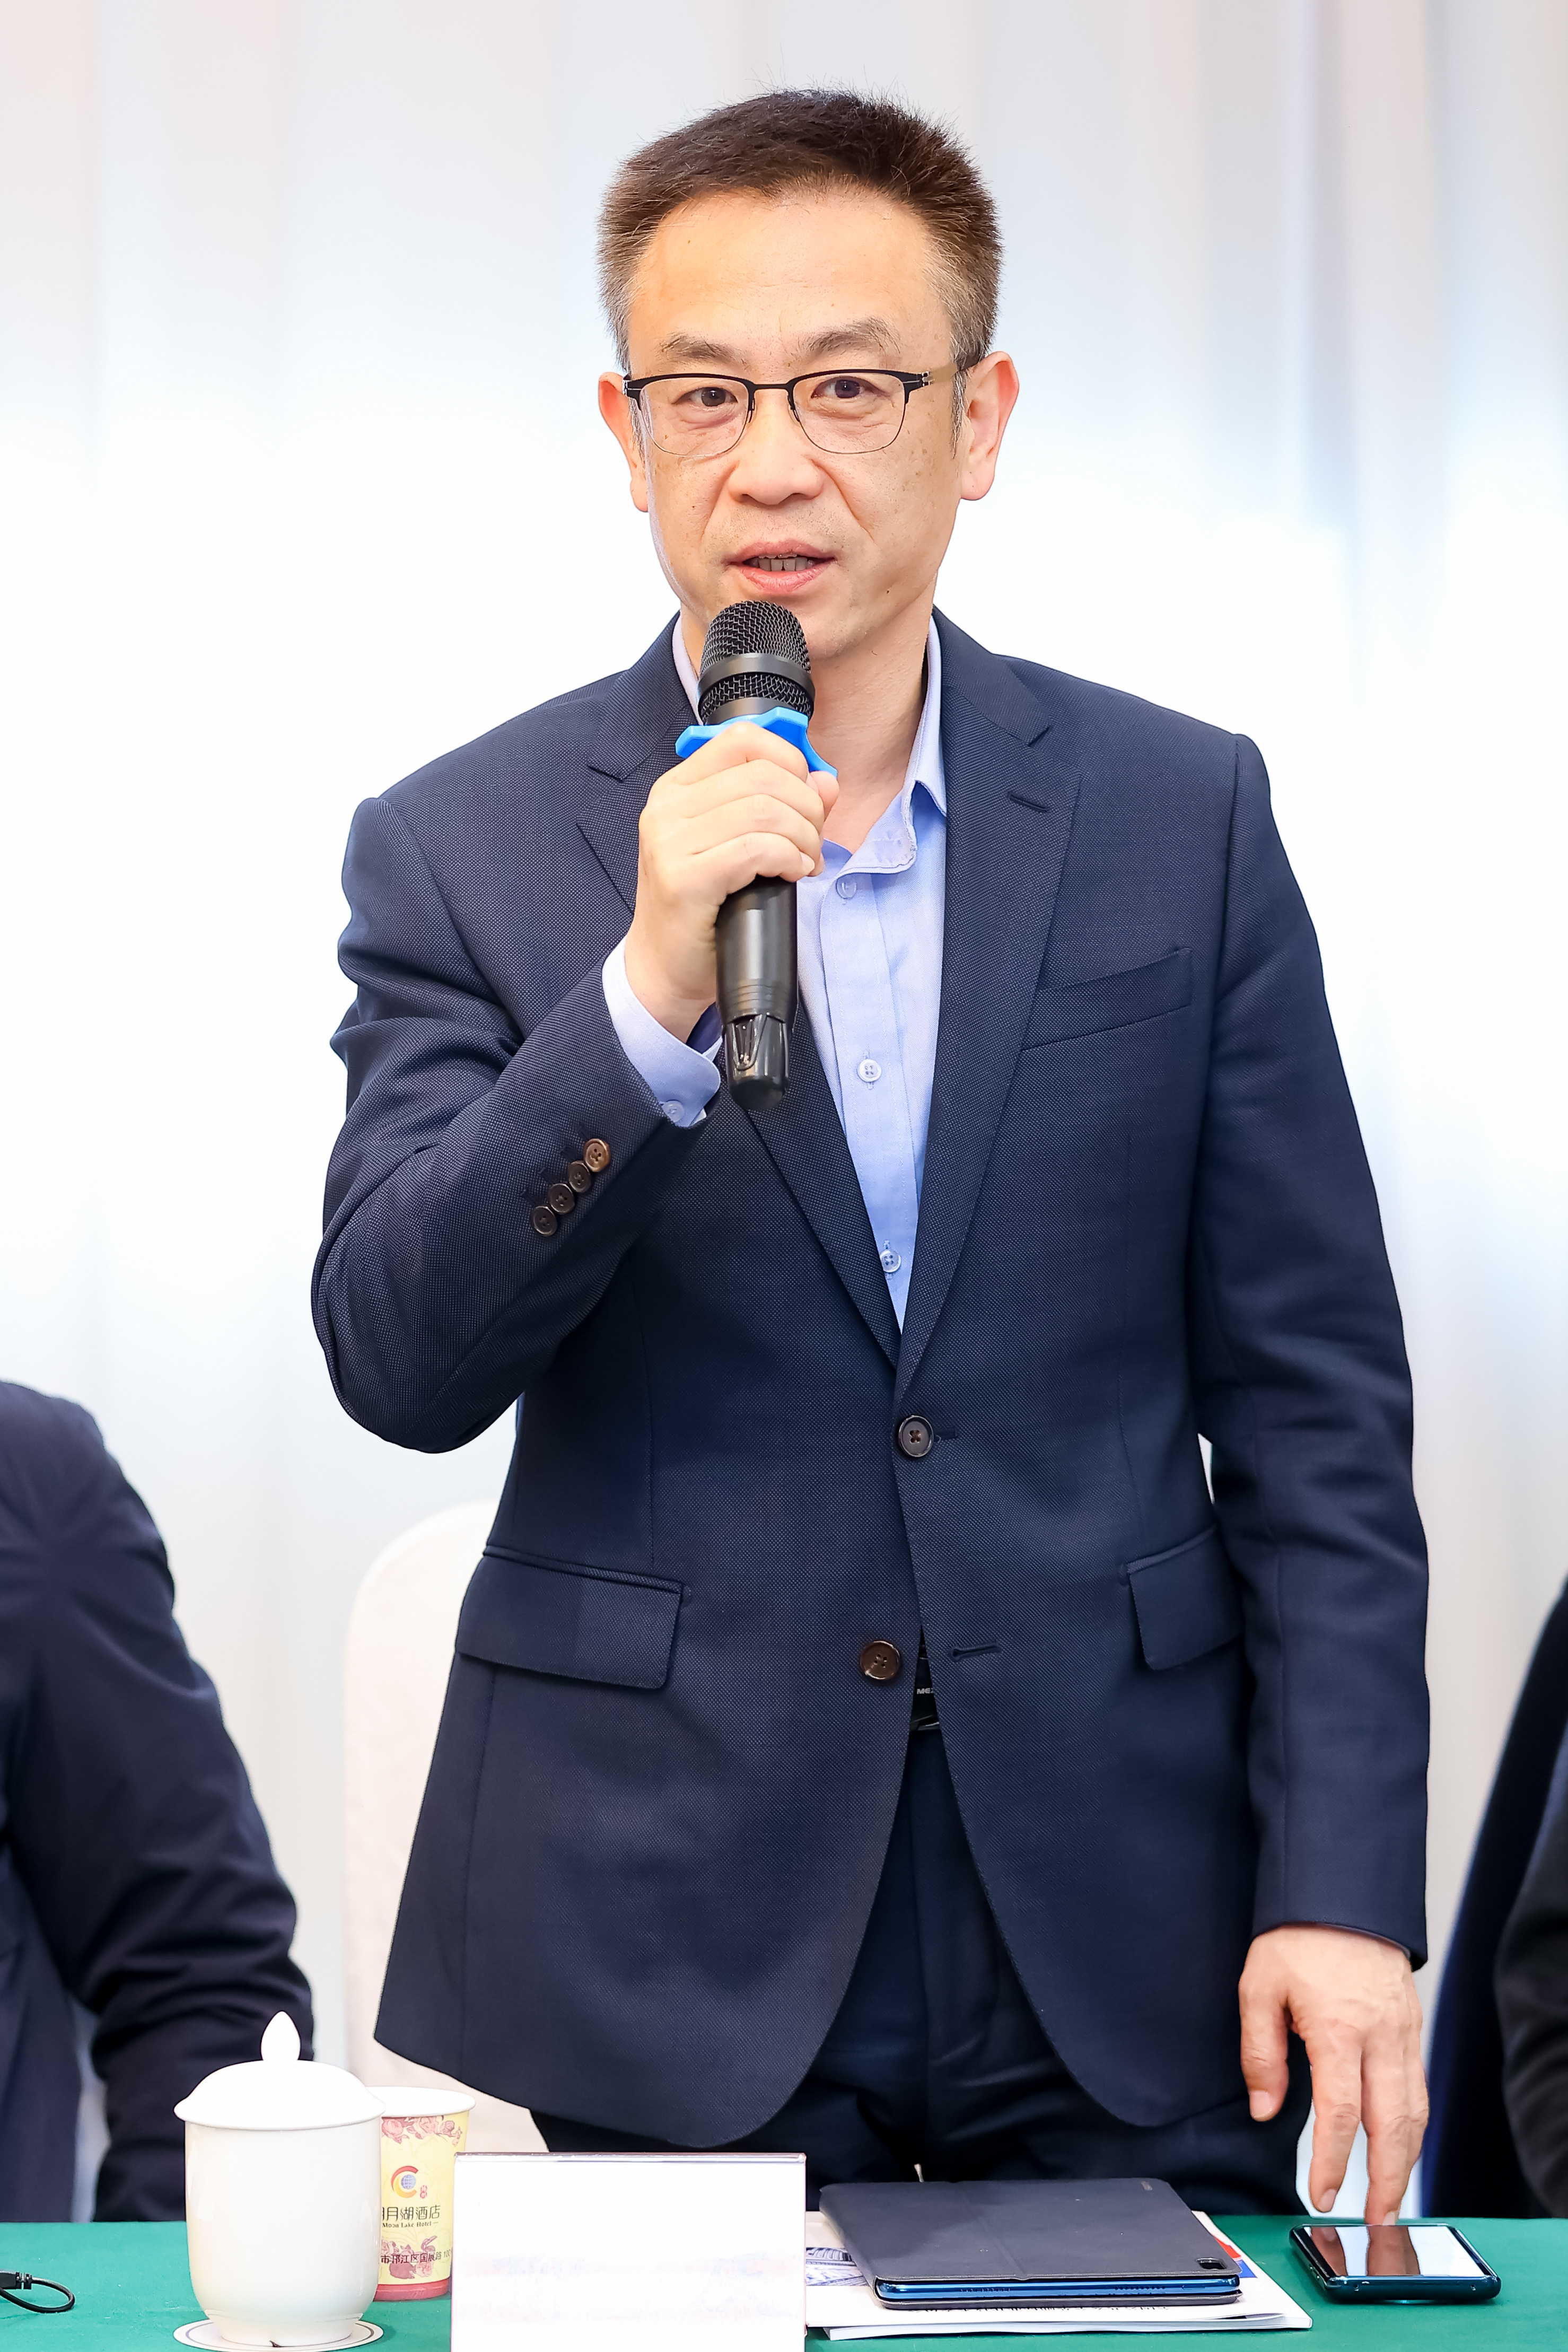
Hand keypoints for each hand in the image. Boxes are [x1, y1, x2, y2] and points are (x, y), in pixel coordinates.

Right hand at [623, 721, 838, 1038]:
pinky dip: (787, 858)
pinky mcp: (683, 879)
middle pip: (763, 776)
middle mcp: (667, 808)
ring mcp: (670, 843)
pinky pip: (755, 848)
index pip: (743, 740)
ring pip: (764, 810)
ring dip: (803, 837)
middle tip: (812, 843)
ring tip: (804, 863)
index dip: (790, 761)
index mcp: (677, 789)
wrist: (664, 969)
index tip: (806, 800)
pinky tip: (791, 874)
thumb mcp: (740, 845)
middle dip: (806, 808)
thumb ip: (781, 806)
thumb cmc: (704, 908)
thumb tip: (826, 781)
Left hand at [1239, 1924, 1426, 2223]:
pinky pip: (1419, 2086)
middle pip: (1392, 2124)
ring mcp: (1403, 2031)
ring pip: (1414, 2110)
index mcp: (1339, 2028)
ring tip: (1389, 2196)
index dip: (1332, 2161)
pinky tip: (1400, 2144)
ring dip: (1405, 2159)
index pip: (1341, 2113)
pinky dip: (1413, 2125)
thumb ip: (1261, 2053)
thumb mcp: (1260, 1986)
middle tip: (1373, 2219)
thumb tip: (1266, 2111)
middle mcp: (1380, 2036)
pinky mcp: (1412, 2025)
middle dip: (1385, 2179)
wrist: (1341, 1891)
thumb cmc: (1296, 1937)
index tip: (1321, 2193)